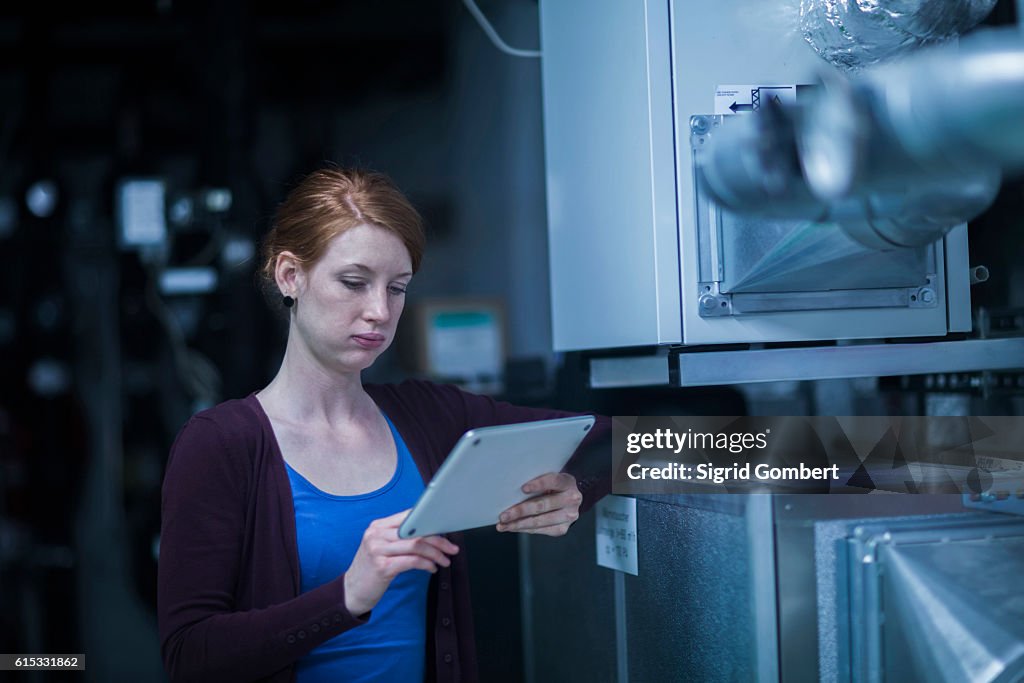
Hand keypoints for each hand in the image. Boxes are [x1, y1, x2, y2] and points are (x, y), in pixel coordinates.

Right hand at [343, 509, 458, 616]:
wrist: (351, 592)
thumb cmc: (371, 569)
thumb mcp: (381, 548)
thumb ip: (399, 538)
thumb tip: (430, 534)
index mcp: (377, 526)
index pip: (409, 516)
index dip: (430, 523)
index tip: (445, 531)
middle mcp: (376, 534)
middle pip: (416, 531)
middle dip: (439, 540)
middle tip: (452, 549)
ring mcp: (377, 549)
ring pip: (417, 545)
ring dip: (436, 554)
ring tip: (444, 561)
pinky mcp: (382, 566)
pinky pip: (412, 561)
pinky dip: (426, 564)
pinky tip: (431, 568)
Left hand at [496, 472, 581, 536]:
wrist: (569, 498)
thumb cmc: (552, 486)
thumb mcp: (549, 478)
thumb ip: (537, 479)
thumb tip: (511, 489)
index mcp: (568, 482)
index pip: (553, 481)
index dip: (538, 485)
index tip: (523, 488)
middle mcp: (571, 499)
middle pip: (542, 505)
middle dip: (520, 511)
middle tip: (504, 515)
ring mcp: (568, 516)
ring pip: (539, 521)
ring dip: (518, 524)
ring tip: (503, 524)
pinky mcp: (562, 528)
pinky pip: (540, 530)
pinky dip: (524, 529)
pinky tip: (513, 527)